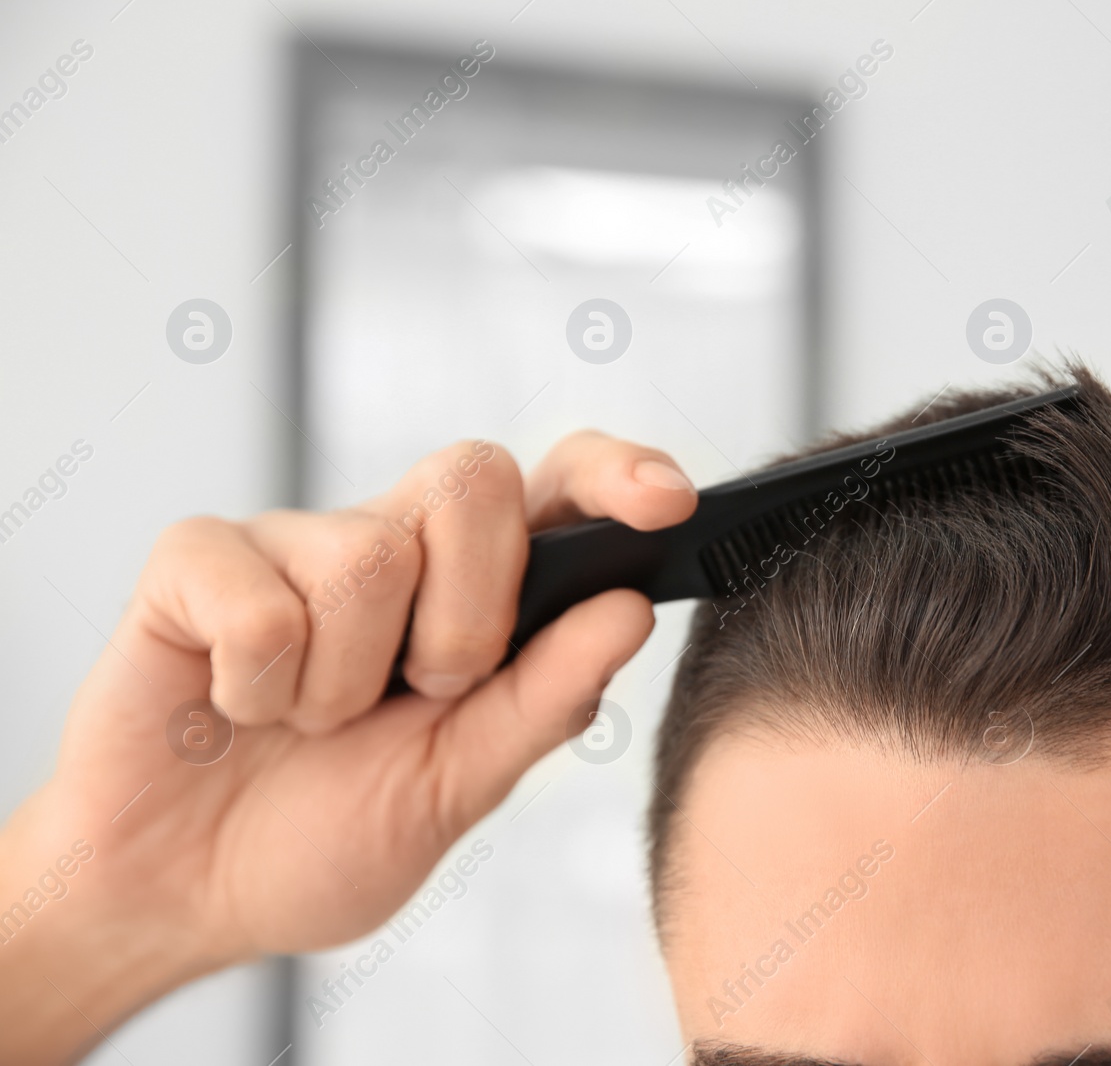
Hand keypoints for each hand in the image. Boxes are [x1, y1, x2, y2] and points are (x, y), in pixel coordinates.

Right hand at [0, 433, 696, 1063]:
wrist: (184, 895)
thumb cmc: (326, 833)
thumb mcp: (459, 784)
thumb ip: (545, 697)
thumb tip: (629, 610)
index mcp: (476, 588)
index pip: (561, 486)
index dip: (616, 474)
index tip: (667, 501)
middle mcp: (393, 543)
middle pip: (472, 477)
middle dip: (465, 617)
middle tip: (421, 694)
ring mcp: (292, 542)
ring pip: (366, 558)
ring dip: (343, 685)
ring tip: (308, 723)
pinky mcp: (196, 560)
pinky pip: (259, 604)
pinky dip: (254, 691)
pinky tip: (233, 710)